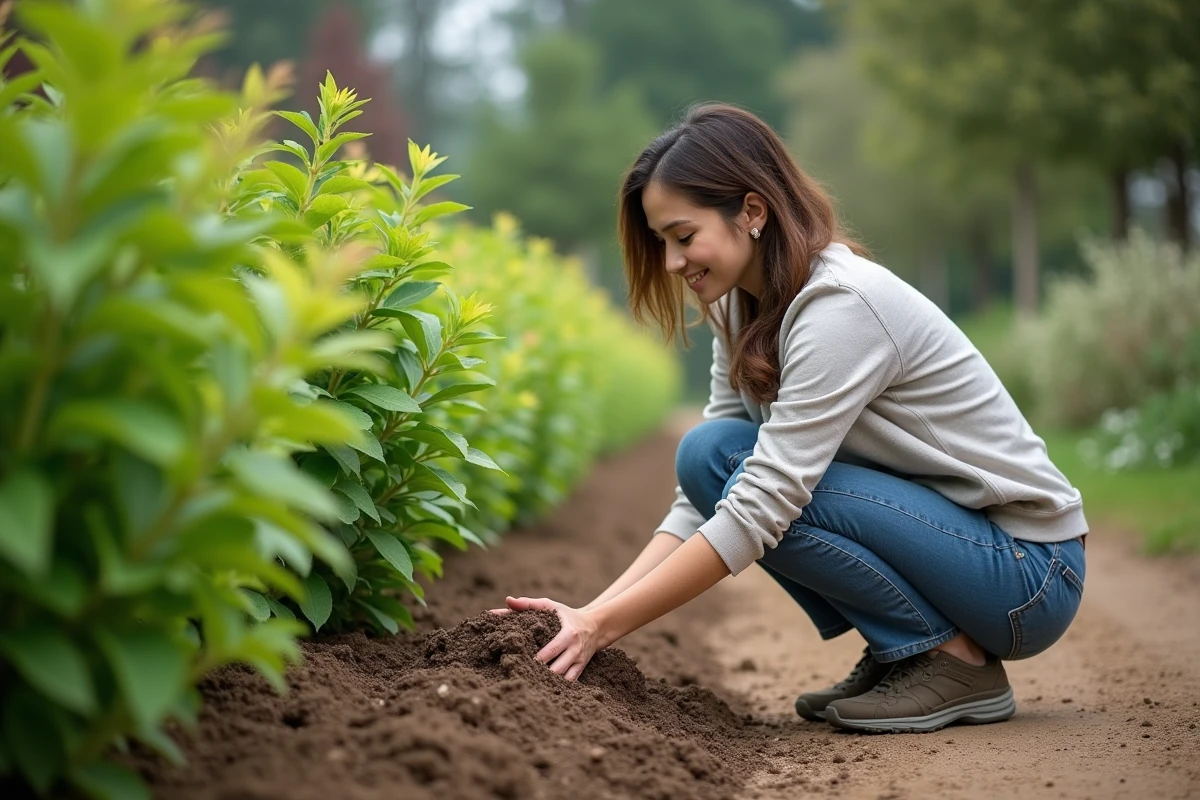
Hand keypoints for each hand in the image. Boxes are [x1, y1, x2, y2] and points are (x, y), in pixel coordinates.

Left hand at [488, 596, 604, 680]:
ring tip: (530, 683)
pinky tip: (543, 688)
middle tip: (522, 675)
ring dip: (547, 682)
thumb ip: (528, 604)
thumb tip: (508, 600)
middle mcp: (575, 650)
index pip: (552, 650)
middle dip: (540, 674)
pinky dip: (557, 686)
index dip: (538, 659)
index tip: (521, 661)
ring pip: (563, 678)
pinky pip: (569, 682)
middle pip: (557, 668)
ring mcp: (578, 661)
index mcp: (568, 634)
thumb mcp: (550, 606)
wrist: (595, 627)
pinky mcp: (580, 669)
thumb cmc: (566, 616)